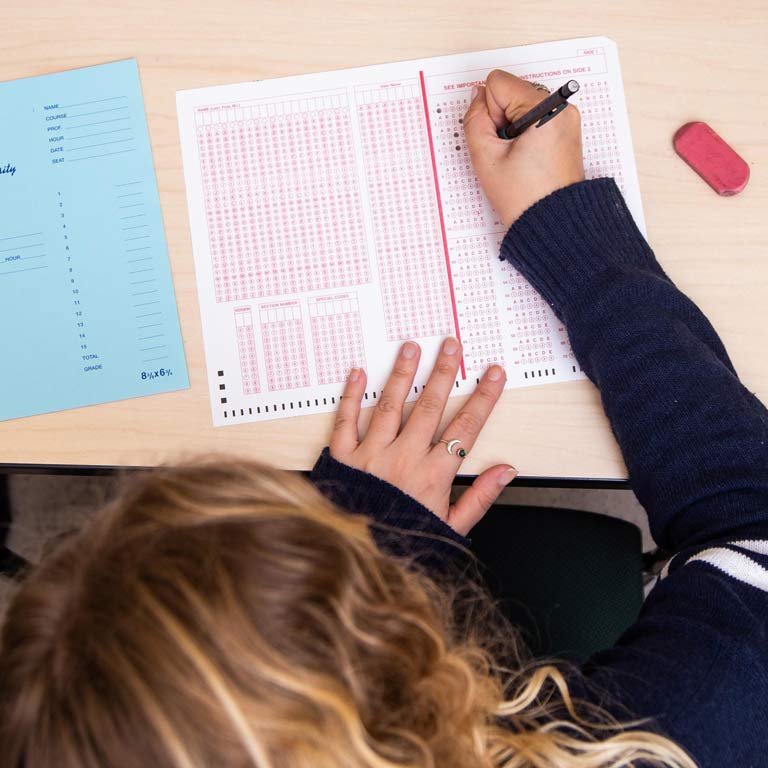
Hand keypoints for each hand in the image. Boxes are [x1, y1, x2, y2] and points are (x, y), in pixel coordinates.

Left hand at [330, 338, 516, 535]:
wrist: (358, 556)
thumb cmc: (405, 541)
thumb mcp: (451, 527)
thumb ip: (480, 497)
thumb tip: (506, 470)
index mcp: (433, 475)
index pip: (465, 428)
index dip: (483, 398)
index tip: (493, 374)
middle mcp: (403, 459)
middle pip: (429, 406)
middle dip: (444, 372)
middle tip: (451, 345)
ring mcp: (372, 455)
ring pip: (390, 405)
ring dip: (402, 374)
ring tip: (410, 348)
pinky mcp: (343, 457)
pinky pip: (346, 421)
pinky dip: (351, 395)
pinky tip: (357, 373)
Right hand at [463, 70, 584, 226]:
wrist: (554, 225)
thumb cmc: (525, 199)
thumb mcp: (485, 158)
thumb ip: (474, 120)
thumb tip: (477, 97)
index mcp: (546, 109)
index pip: (498, 83)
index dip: (488, 113)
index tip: (499, 140)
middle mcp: (562, 107)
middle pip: (511, 91)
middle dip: (501, 119)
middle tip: (507, 153)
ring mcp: (567, 118)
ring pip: (521, 105)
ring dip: (512, 128)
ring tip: (518, 158)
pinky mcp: (566, 129)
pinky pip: (535, 117)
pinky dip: (525, 133)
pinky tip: (526, 158)